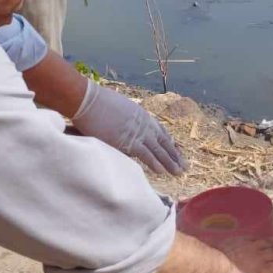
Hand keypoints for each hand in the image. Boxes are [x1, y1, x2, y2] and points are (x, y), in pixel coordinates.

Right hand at [72, 79, 186, 176]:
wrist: (88, 100)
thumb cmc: (95, 102)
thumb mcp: (116, 107)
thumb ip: (123, 118)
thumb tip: (119, 124)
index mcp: (141, 114)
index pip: (160, 130)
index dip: (168, 142)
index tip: (176, 150)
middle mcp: (143, 123)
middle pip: (163, 141)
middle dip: (175, 155)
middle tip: (185, 165)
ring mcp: (137, 132)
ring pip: (159, 150)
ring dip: (170, 162)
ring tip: (179, 172)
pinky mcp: (128, 140)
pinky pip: (146, 154)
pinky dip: (155, 163)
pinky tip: (163, 171)